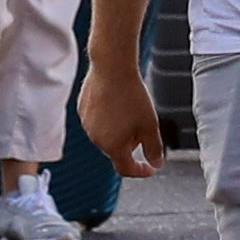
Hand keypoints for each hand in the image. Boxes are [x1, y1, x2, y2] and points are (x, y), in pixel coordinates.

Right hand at [77, 51, 163, 187]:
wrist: (112, 68)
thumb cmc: (131, 96)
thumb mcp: (150, 125)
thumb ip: (154, 148)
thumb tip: (156, 164)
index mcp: (113, 146)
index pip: (126, 169)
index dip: (140, 171)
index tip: (149, 167)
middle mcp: (96, 139)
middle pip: (117, 150)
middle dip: (131, 144)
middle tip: (143, 126)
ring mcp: (87, 125)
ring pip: (106, 135)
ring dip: (119, 131)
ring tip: (129, 110)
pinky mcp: (82, 110)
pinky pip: (97, 121)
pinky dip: (108, 118)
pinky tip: (117, 102)